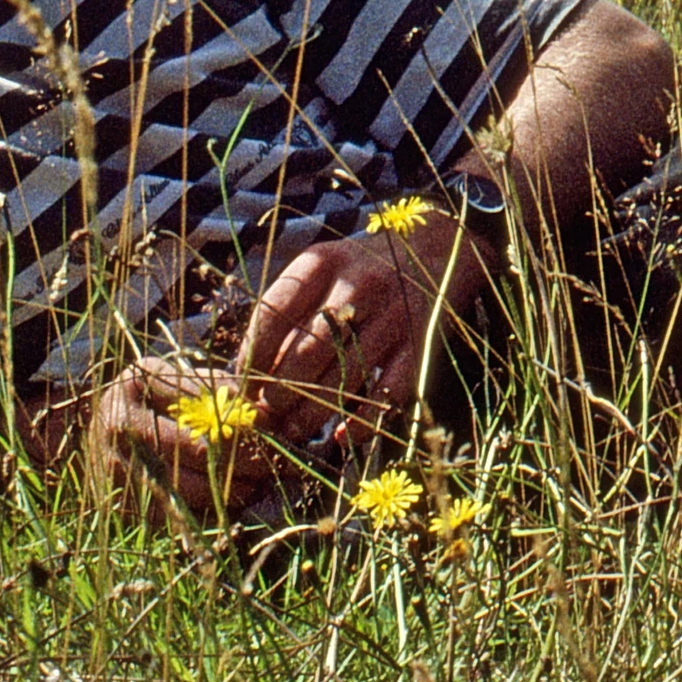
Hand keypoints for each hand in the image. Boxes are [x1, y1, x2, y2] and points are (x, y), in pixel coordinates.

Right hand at [73, 359, 304, 513]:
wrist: (98, 426)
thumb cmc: (149, 397)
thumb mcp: (177, 378)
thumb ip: (217, 389)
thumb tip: (264, 413)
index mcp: (137, 384)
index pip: (201, 407)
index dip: (241, 423)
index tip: (270, 433)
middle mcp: (118, 425)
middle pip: (195, 451)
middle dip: (239, 462)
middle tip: (269, 467)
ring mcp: (112, 466)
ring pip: (184, 488)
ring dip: (225, 492)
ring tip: (253, 488)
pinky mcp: (114, 501)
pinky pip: (167, 513)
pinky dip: (199, 512)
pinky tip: (222, 505)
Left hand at [231, 216, 489, 448]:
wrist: (441, 245)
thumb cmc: (363, 265)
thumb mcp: (322, 267)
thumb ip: (287, 307)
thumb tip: (247, 371)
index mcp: (322, 262)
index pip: (273, 314)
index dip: (251, 358)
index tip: (241, 385)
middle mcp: (358, 285)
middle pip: (308, 351)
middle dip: (279, 392)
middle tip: (267, 414)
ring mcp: (394, 314)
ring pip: (344, 377)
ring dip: (312, 414)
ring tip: (293, 431)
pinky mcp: (422, 342)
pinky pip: (389, 392)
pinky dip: (364, 422)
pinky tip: (342, 437)